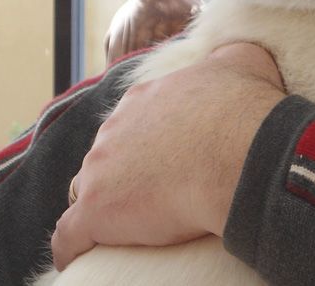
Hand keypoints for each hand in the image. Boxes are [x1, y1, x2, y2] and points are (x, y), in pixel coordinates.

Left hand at [51, 42, 284, 270]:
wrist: (241, 151)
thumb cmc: (245, 109)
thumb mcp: (242, 62)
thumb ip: (229, 57)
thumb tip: (230, 58)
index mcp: (144, 99)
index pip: (131, 124)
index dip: (144, 145)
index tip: (164, 162)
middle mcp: (114, 129)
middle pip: (106, 156)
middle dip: (121, 174)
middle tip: (152, 195)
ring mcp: (100, 171)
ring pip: (85, 192)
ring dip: (100, 206)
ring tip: (124, 227)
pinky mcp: (96, 211)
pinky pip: (69, 236)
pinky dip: (73, 247)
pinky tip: (81, 257)